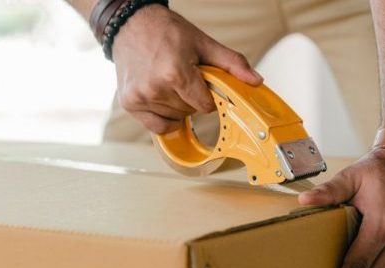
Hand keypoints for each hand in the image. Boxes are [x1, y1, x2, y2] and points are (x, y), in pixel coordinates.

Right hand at [111, 5, 262, 133]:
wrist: (131, 24)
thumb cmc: (166, 31)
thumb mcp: (204, 43)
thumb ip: (232, 64)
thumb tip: (255, 81)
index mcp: (175, 73)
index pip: (205, 105)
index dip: (209, 96)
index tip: (203, 83)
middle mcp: (155, 88)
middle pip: (190, 112)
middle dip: (193, 98)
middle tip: (184, 77)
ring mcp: (140, 97)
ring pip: (175, 118)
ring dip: (178, 106)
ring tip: (170, 82)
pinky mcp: (129, 103)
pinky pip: (157, 126)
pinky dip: (164, 118)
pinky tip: (163, 99)